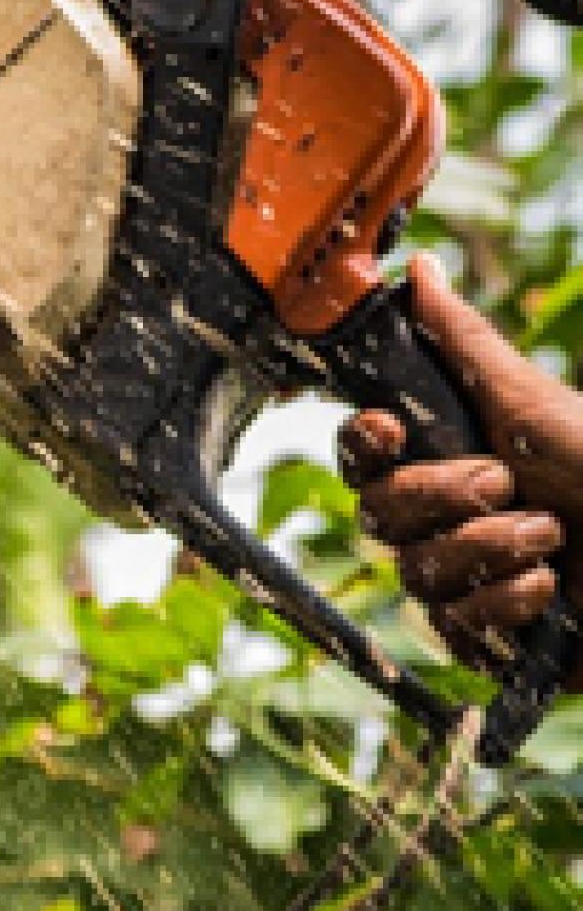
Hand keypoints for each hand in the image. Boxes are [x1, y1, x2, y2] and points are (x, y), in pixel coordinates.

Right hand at [338, 255, 582, 682]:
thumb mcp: (533, 402)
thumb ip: (462, 339)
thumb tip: (418, 268)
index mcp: (445, 458)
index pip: (360, 455)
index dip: (363, 444)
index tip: (395, 429)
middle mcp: (446, 520)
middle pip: (377, 515)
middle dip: (439, 497)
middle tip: (503, 483)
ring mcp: (469, 582)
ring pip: (416, 574)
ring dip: (486, 550)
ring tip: (551, 537)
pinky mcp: (496, 641)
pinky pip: (457, 629)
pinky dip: (505, 603)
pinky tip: (551, 588)